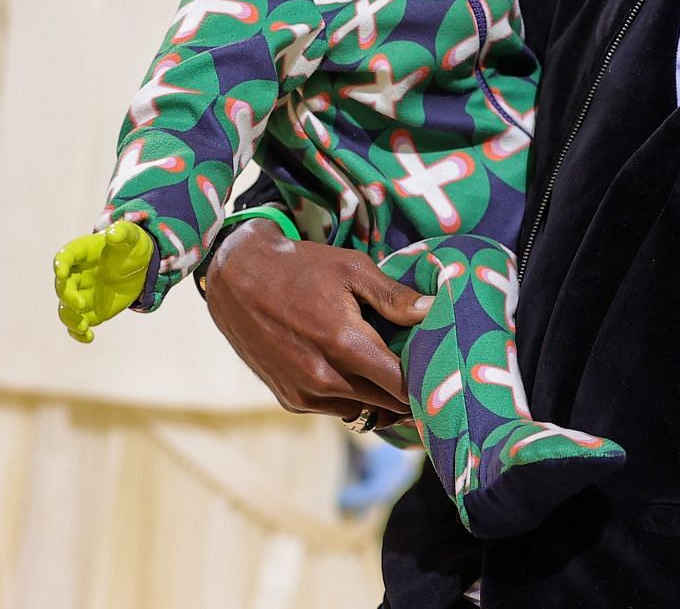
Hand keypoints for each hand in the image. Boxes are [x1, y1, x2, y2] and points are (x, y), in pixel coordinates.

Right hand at [53, 219, 156, 342]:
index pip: (66, 256)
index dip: (61, 263)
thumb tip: (114, 233)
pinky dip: (79, 333)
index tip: (61, 270)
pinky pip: (78, 324)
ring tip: (83, 326)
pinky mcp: (91, 310)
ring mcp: (81, 294)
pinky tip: (88, 337)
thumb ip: (123, 233)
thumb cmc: (132, 246)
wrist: (141, 265)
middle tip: (81, 304)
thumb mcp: (132, 237)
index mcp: (82, 253)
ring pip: (66, 309)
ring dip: (70, 318)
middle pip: (63, 286)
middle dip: (68, 295)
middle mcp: (76, 275)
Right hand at [201, 220, 431, 420]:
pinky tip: (355, 372)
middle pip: (387, 404)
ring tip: (389, 369)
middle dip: (408, 391)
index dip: (426, 382)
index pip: (402, 385)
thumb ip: (394, 297)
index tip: (441, 370)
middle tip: (424, 371)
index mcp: (345, 345)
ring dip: (380, 397)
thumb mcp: (353, 269)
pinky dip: (351, 397)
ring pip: (363, 411)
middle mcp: (324, 378)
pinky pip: (335, 410)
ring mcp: (304, 394)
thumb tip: (434, 311)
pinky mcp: (290, 400)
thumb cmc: (302, 268)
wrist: (238, 279)